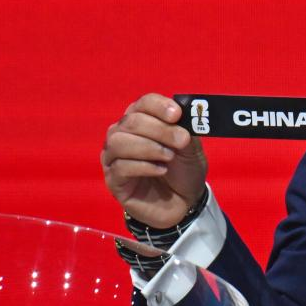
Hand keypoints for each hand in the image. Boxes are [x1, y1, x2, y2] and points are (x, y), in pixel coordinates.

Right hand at [100, 93, 207, 227]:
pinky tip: (160, 170)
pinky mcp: (114, 180)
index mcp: (143, 120)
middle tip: (181, 141)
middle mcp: (123, 134)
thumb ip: (185, 130)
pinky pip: (120, 167)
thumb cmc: (184, 170)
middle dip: (160, 129)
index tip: (177, 114)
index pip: (144, 103)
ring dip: (148, 147)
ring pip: (119, 142)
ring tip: (169, 157)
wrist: (185, 203)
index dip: (159, 105)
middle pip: (131, 121)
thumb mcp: (191, 148)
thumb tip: (181, 117)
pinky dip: (143, 166)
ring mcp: (114, 157)